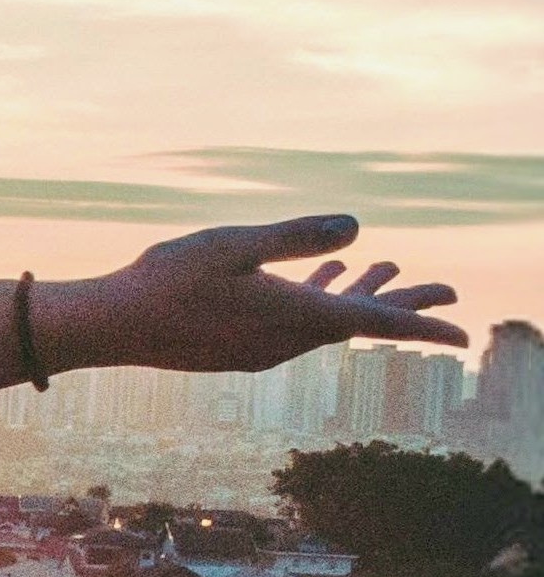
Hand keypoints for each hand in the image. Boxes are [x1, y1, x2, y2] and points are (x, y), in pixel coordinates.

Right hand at [94, 214, 464, 379]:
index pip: (377, 323)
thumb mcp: (234, 244)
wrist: (113, 327)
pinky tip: (318, 281)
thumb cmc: (167, 279)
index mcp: (295, 316)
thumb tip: (358, 229)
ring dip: (361, 294)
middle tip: (447, 290)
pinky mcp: (242, 347)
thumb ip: (296, 237)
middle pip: (361, 321)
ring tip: (389, 268)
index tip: (463, 332)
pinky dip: (322, 301)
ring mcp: (264, 348)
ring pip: (329, 320)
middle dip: (404, 302)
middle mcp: (287, 340)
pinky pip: (299, 324)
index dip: (423, 322)